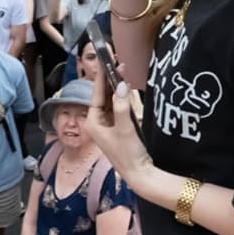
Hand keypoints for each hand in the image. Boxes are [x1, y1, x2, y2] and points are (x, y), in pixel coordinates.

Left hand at [85, 68, 152, 183]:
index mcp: (93, 122)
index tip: (105, 60)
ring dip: (117, 86)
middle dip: (110, 78)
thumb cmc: (128, 155)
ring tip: (123, 68)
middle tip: (116, 59)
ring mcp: (109, 124)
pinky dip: (123, 97)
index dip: (102, 76)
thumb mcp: (125, 129)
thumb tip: (121, 85)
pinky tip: (127, 86)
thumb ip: (122, 107)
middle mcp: (98, 121)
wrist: (140, 175)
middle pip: (104, 95)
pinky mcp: (120, 126)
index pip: (97, 93)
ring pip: (112, 99)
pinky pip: (120, 107)